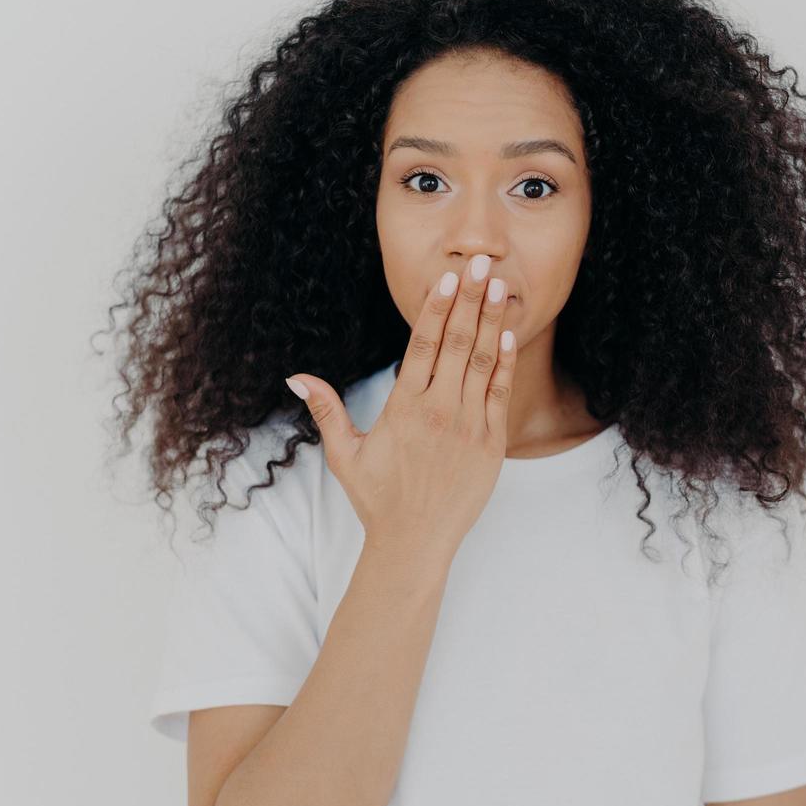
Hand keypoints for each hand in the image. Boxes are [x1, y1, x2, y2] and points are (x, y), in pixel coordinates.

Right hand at [285, 253, 516, 559]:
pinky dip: (506, 361)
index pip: (422, 345)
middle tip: (478, 262)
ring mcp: (469, 426)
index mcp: (404, 408)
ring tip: (498, 285)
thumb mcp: (345, 454)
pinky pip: (501, 392)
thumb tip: (296, 377)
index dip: (435, 307)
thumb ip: (326, 410)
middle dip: (468, 299)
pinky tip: (509, 332)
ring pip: (482, 361)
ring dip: (491, 320)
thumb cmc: (378, 499)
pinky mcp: (491, 444)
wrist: (415, 543)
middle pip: (455, 343)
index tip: (446, 277)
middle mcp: (439, 412)